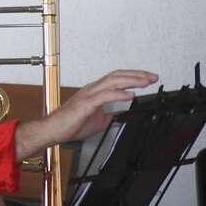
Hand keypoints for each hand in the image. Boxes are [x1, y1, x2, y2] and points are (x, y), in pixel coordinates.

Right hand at [16, 69, 158, 159]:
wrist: (53, 131)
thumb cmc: (69, 126)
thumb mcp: (98, 122)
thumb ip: (110, 117)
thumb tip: (121, 119)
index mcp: (94, 92)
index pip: (117, 78)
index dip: (133, 77)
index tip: (148, 80)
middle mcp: (92, 89)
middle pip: (117, 75)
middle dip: (137, 75)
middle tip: (153, 77)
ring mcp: (88, 95)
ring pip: (113, 81)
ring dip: (131, 81)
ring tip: (145, 82)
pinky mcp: (86, 103)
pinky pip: (105, 96)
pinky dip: (119, 94)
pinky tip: (130, 95)